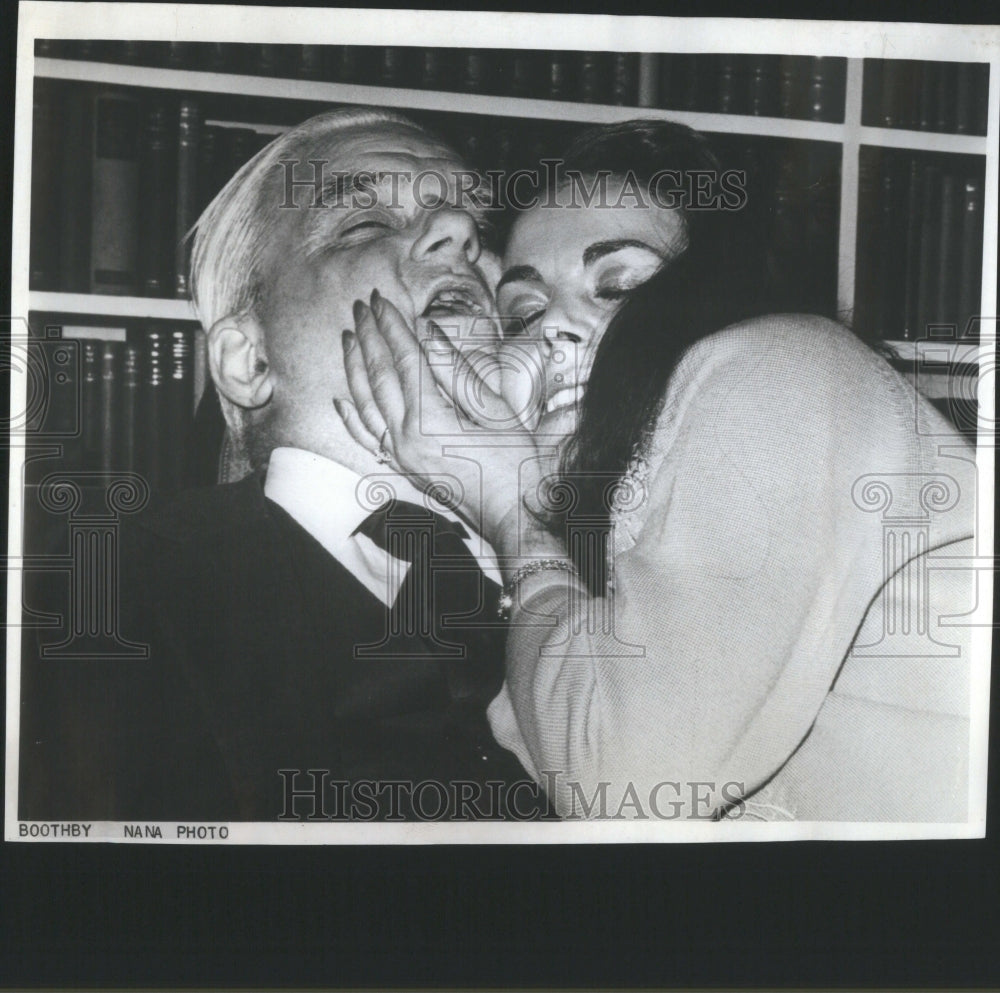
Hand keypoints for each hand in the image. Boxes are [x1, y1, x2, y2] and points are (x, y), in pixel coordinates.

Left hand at [339, 290, 541, 543]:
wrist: (512, 514)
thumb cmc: (514, 464)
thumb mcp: (496, 410)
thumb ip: (457, 370)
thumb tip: (428, 332)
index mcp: (430, 420)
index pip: (403, 360)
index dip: (392, 326)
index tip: (382, 299)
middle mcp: (405, 438)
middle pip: (379, 377)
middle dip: (369, 337)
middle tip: (360, 306)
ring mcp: (399, 455)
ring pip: (365, 403)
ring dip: (355, 367)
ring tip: (349, 337)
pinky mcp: (402, 467)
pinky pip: (366, 438)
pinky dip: (352, 416)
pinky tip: (342, 399)